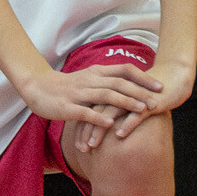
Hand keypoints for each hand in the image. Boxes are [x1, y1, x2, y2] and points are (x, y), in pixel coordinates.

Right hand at [19, 58, 171, 147]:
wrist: (36, 86)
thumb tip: (132, 86)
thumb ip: (107, 81)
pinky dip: (98, 118)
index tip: (160, 86)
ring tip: (142, 111)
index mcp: (96, 73)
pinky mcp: (67, 107)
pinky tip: (110, 125)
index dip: (143, 78)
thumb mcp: (89, 79)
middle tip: (157, 102)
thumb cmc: (66, 86)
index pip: (124, 70)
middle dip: (140, 93)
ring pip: (106, 96)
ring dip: (125, 103)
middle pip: (119, 83)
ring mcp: (78, 93)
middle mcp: (90, 81)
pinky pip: (84, 112)